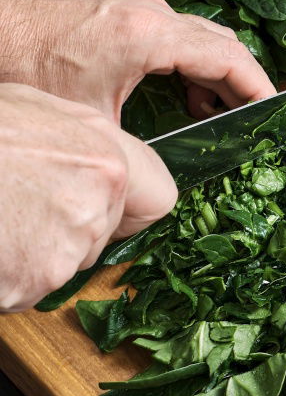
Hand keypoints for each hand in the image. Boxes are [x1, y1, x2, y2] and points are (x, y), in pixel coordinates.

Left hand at [0, 0, 276, 122]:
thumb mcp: (93, 119)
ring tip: (224, 115)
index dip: (258, 87)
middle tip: (255, 120)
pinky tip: (192, 96)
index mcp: (149, 35)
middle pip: (224, 44)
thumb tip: (175, 172)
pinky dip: (197, 64)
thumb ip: (143, 141)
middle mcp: (152, 12)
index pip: (228, 57)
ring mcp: (141, 7)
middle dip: (245, 83)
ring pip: (205, 38)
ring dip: (220, 75)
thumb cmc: (27, 71)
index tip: (275, 112)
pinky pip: (183, 35)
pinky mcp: (130, 11)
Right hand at [0, 84, 176, 310]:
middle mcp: (96, 202)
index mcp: (106, 157)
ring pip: (64, 263)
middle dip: (71, 228)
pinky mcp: (29, 282)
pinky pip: (26, 287)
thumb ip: (83, 139)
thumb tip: (102, 161)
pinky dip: (6, 275)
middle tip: (19, 204)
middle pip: (104, 235)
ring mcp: (64, 247)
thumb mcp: (33, 108)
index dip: (134, 206)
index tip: (111, 206)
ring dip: (33, 252)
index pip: (160, 198)